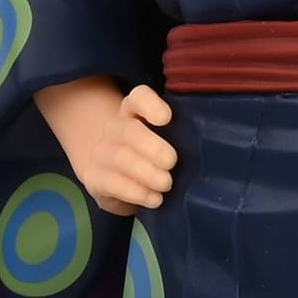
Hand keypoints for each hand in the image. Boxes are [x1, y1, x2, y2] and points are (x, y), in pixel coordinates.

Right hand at [36, 77, 177, 214]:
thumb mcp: (169, 143)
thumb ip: (181, 138)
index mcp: (135, 112)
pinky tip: (154, 199)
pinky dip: (136, 192)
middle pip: (129, 130)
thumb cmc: (155, 159)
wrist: (121, 184)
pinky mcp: (94, 177)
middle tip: (171, 162)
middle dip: (152, 147)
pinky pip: (112, 183)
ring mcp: (101, 152)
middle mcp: (115, 128)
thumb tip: (203, 149)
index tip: (166, 118)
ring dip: (146, 173)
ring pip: (120, 158)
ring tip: (166, 185)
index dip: (150, 104)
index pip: (139, 97)